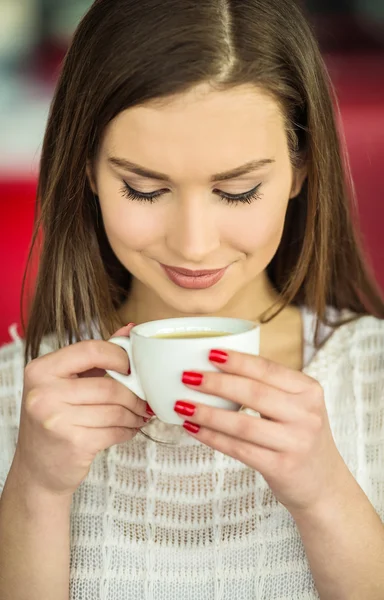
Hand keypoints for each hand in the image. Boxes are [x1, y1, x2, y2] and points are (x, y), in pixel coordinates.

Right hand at [13, 324, 148, 497]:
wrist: (37, 468)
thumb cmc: (54, 419)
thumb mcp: (65, 383)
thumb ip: (96, 356)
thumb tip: (128, 330)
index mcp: (41, 370)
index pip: (90, 350)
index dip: (118, 356)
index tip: (131, 366)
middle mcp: (44, 393)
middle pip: (109, 385)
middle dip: (134, 394)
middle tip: (144, 399)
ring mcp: (57, 420)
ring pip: (115, 409)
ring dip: (134, 414)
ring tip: (139, 415)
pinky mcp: (73, 443)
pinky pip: (115, 430)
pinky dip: (128, 430)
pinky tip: (129, 428)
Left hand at [174, 349, 346, 514]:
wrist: (324, 486)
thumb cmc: (300, 437)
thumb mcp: (298, 406)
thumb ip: (271, 388)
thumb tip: (218, 368)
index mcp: (309, 391)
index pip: (268, 369)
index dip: (237, 361)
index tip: (209, 353)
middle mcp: (306, 415)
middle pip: (253, 393)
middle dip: (216, 383)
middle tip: (187, 376)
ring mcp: (295, 443)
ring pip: (242, 424)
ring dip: (207, 413)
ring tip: (182, 404)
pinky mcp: (282, 468)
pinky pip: (239, 449)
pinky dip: (212, 438)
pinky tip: (193, 429)